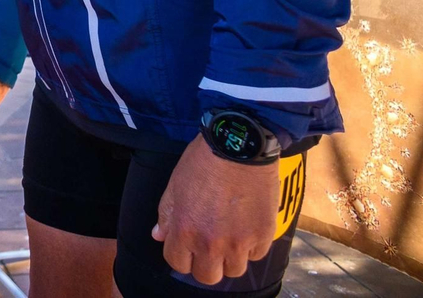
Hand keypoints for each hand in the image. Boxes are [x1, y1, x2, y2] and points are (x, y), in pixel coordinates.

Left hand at [152, 135, 279, 284]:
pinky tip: (247, 225)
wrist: (239, 146)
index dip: (182, 255)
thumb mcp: (175, 185)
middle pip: (207, 276)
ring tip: (231, 234)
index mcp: (184, 230)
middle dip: (206, 263)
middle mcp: (210, 243)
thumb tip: (159, 236)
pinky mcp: (263, 236)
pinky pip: (257, 255)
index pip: (178, 263)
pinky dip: (252, 245)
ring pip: (234, 270)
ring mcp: (239, 243)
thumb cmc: (203, 161)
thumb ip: (166, 215)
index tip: (188, 246)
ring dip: (231, 257)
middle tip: (210, 245)